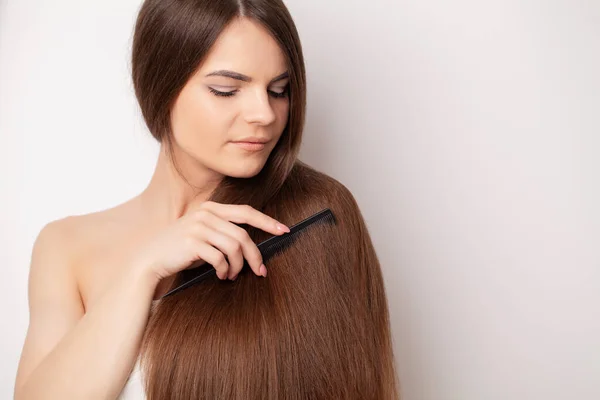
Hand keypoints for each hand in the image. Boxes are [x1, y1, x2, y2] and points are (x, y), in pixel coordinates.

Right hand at [130, 201, 289, 283]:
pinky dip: (225, 270)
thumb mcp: (203, 235)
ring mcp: (198, 226)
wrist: (150, 261)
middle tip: (261, 271)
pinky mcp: (192, 242)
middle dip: (256, 255)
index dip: (267, 221)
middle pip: (243, 234)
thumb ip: (224, 233)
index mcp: (210, 208)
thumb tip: (252, 249)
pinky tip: (222, 276)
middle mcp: (205, 214)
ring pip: (234, 247)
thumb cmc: (180, 251)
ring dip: (238, 266)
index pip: (246, 211)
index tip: (285, 230)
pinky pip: (220, 258)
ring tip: (233, 276)